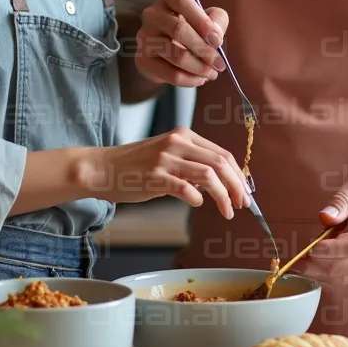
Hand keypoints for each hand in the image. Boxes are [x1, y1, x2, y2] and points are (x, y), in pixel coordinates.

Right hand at [84, 126, 250, 219]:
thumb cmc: (135, 166)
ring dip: (223, 196)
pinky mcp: (155, 176)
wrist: (102, 168)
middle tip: (242, 204)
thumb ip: (191, 164)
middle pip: (221, 162)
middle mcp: (177, 142)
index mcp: (184, 135)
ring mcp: (166, 158)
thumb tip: (219, 183)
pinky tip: (197, 204)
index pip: (223, 153)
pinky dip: (197, 198)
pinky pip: (185, 188)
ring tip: (227, 211)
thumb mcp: (167, 155)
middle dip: (237, 186)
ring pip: (208, 174)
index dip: (239, 175)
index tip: (245, 192)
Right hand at [135, 0, 228, 87]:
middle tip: (220, 64)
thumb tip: (214, 37)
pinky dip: (190, 80)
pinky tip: (200, 79)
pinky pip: (170, 74)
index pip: (182, 1)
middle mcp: (152, 14)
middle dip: (204, 49)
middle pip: (178, 29)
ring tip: (212, 73)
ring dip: (199, 67)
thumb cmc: (193, 29)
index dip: (202, 20)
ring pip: (175, 55)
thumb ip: (217, 21)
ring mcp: (144, 37)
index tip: (217, 40)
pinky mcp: (142, 59)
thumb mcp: (210, 19)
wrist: (170, 53)